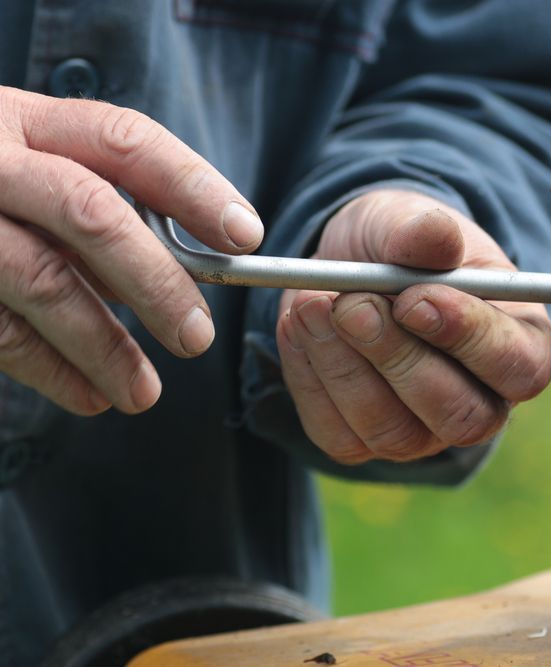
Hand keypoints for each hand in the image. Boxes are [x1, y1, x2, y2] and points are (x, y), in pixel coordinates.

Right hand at [0, 86, 262, 414]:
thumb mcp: (36, 168)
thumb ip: (102, 207)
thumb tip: (188, 268)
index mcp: (28, 121)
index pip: (125, 141)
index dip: (192, 187)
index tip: (245, 236)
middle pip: (90, 213)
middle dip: (156, 281)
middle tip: (197, 337)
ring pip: (42, 280)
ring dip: (104, 346)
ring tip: (145, 393)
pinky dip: (50, 369)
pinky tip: (91, 394)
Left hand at [276, 190, 550, 463]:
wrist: (353, 262)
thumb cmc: (406, 246)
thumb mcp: (414, 221)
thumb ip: (426, 232)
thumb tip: (432, 235)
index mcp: (521, 347)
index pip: (519, 368)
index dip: (470, 338)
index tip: (414, 298)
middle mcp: (482, 403)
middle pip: (459, 414)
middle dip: (398, 357)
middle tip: (352, 303)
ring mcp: (424, 433)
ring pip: (392, 430)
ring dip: (344, 365)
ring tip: (312, 303)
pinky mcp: (364, 443)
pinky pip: (338, 433)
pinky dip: (310, 379)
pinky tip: (301, 328)